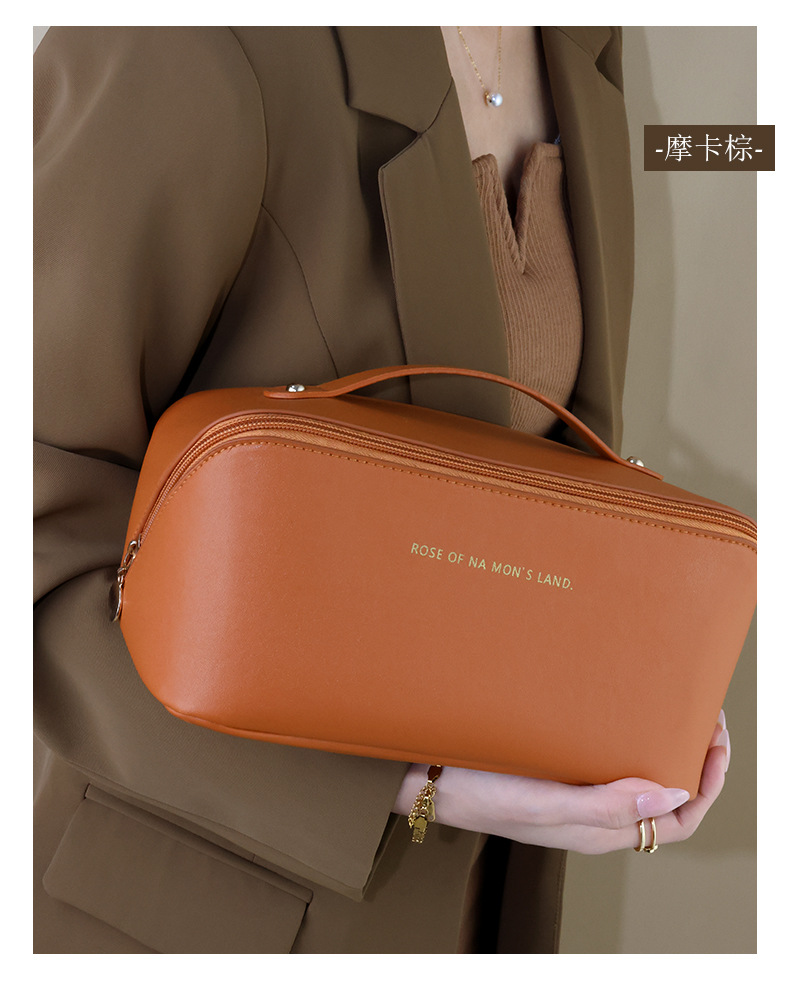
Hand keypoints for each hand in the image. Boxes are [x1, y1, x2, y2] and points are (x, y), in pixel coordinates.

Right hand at [393, 711, 729, 853]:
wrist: (426, 774)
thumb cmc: (479, 789)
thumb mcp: (544, 803)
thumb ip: (606, 805)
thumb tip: (671, 794)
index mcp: (597, 830)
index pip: (676, 821)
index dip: (705, 785)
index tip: (714, 740)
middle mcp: (591, 814)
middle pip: (662, 796)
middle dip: (690, 757)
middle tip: (698, 712)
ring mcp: (572, 791)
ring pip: (634, 774)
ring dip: (658, 743)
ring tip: (667, 704)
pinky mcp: (553, 769)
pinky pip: (604, 758)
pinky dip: (623, 734)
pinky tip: (618, 705)